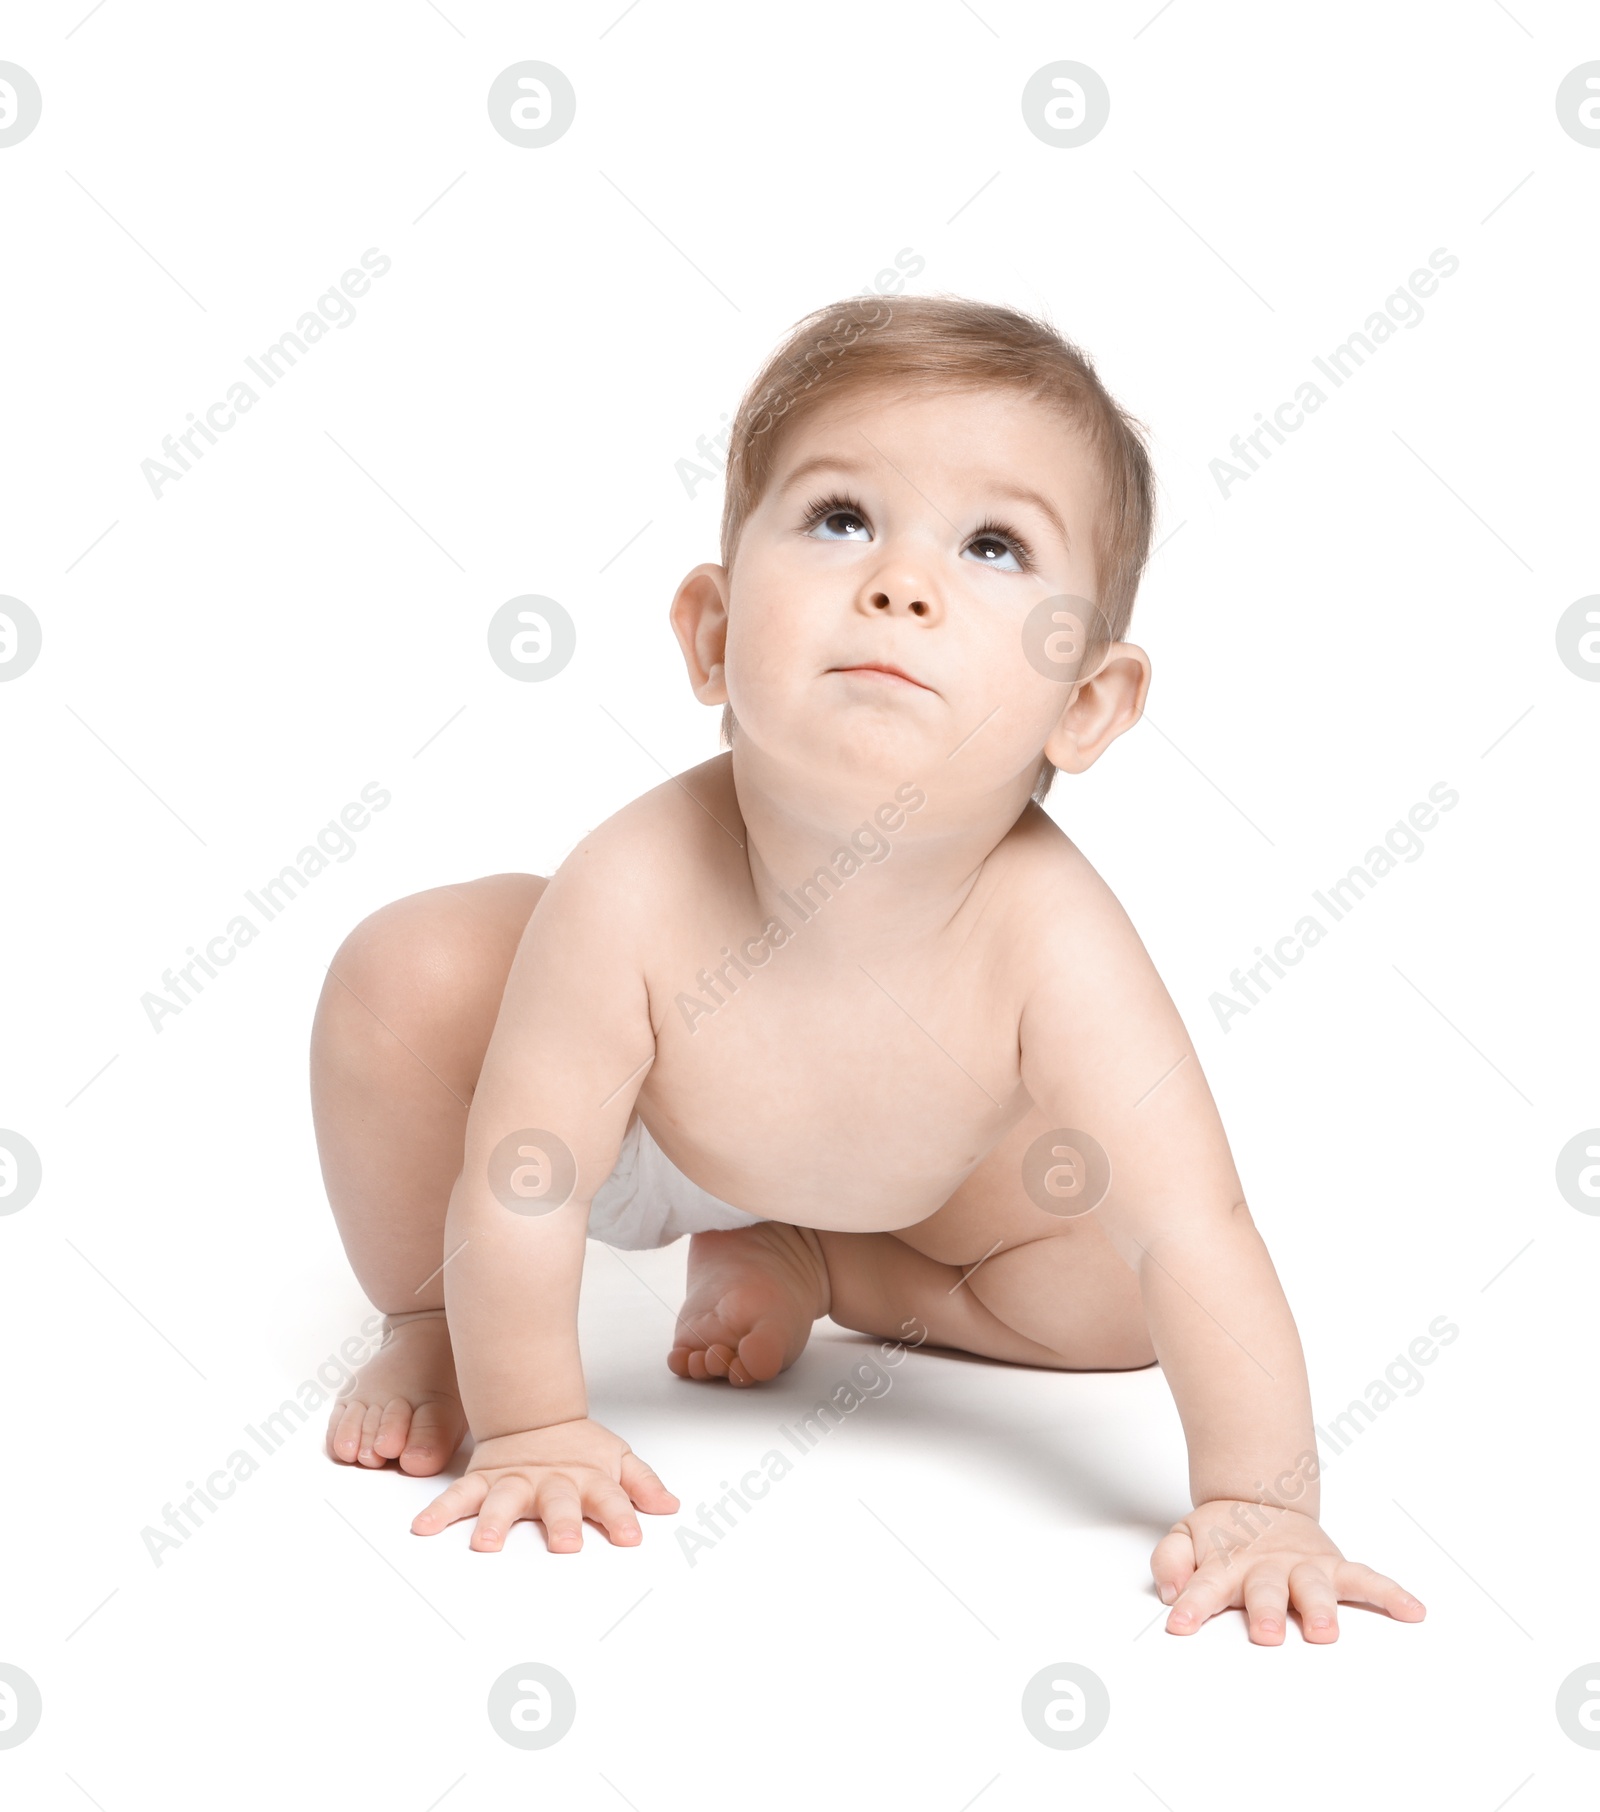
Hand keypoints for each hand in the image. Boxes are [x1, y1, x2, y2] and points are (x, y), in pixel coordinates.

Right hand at [411, 1418, 678, 1551]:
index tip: (632, 1537)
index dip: (622, 1516)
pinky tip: (423, 1528)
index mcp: (586, 1480)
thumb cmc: (578, 1448)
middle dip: (562, 1523)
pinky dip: (440, 1510)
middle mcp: (550, 1483)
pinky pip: (458, 1496)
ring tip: (485, 1544)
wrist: (533, 1415)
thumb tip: (669, 1507)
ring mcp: (514, 1482)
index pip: (610, 1498)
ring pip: (503, 1500)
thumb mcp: (618, 1459)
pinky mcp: (483, 1481)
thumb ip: (642, 1485)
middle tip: (566, 1545)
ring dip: (495, 1522)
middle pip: (558, 1502)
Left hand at [1150, 1501, 1425, 1643]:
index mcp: (1227, 1564)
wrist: (1260, 1495)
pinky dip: (1389, 1593)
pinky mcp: (1333, 1566)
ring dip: (1320, 1608)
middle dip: (1267, 1613)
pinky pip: (1365, 1578)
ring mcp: (1303, 1566)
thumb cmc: (1224, 1533)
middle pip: (1266, 1591)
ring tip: (1325, 1631)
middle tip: (1267, 1635)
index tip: (1179, 1625)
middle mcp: (1267, 1567)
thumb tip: (1169, 1589)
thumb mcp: (1185, 1537)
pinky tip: (1411, 1610)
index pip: (1204, 1586)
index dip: (1191, 1606)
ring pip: (1314, 1587)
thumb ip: (1170, 1561)